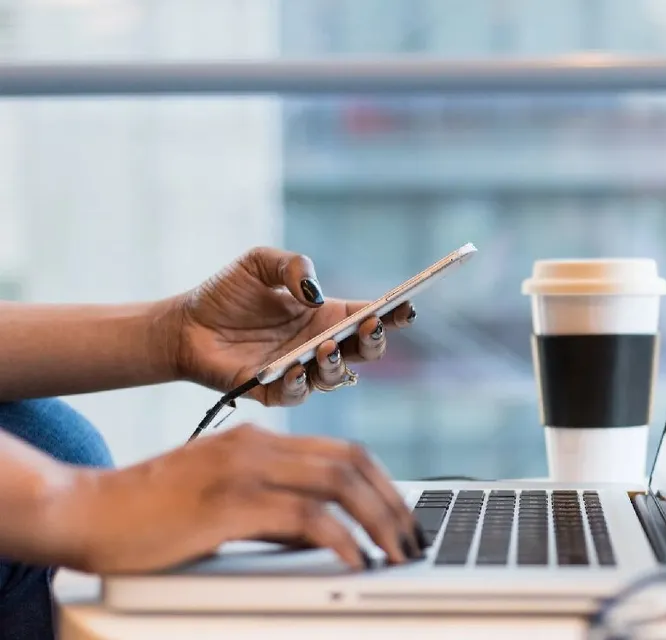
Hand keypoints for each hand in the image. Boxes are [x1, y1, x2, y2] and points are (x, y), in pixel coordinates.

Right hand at [60, 424, 421, 573]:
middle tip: (412, 539)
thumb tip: (324, 535)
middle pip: (352, 462)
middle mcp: (257, 445)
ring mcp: (243, 469)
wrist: (85, 511)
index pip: (344, 451)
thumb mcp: (224, 502)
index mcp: (258, 440)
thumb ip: (274, 510)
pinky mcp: (229, 502)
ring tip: (396, 553)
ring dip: (378, 520)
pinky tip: (355, 560)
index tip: (403, 516)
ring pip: (338, 483)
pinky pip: (305, 517)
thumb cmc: (150, 513)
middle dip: (393, 503)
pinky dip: (340, 539)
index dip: (383, 483)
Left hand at [166, 247, 416, 405]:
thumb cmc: (226, 294)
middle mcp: (319, 345)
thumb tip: (315, 293)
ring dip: (337, 364)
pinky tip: (295, 367)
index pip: (369, 316)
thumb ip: (292, 266)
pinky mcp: (272, 391)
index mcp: (326, 316)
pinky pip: (296, 394)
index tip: (406, 306)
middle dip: (375, 341)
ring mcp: (299, 370)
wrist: (184, 325)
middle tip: (370, 326)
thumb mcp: (260, 262)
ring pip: (336, 377)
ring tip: (325, 347)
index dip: (393, 314)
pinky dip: (299, 383)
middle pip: (364, 352)